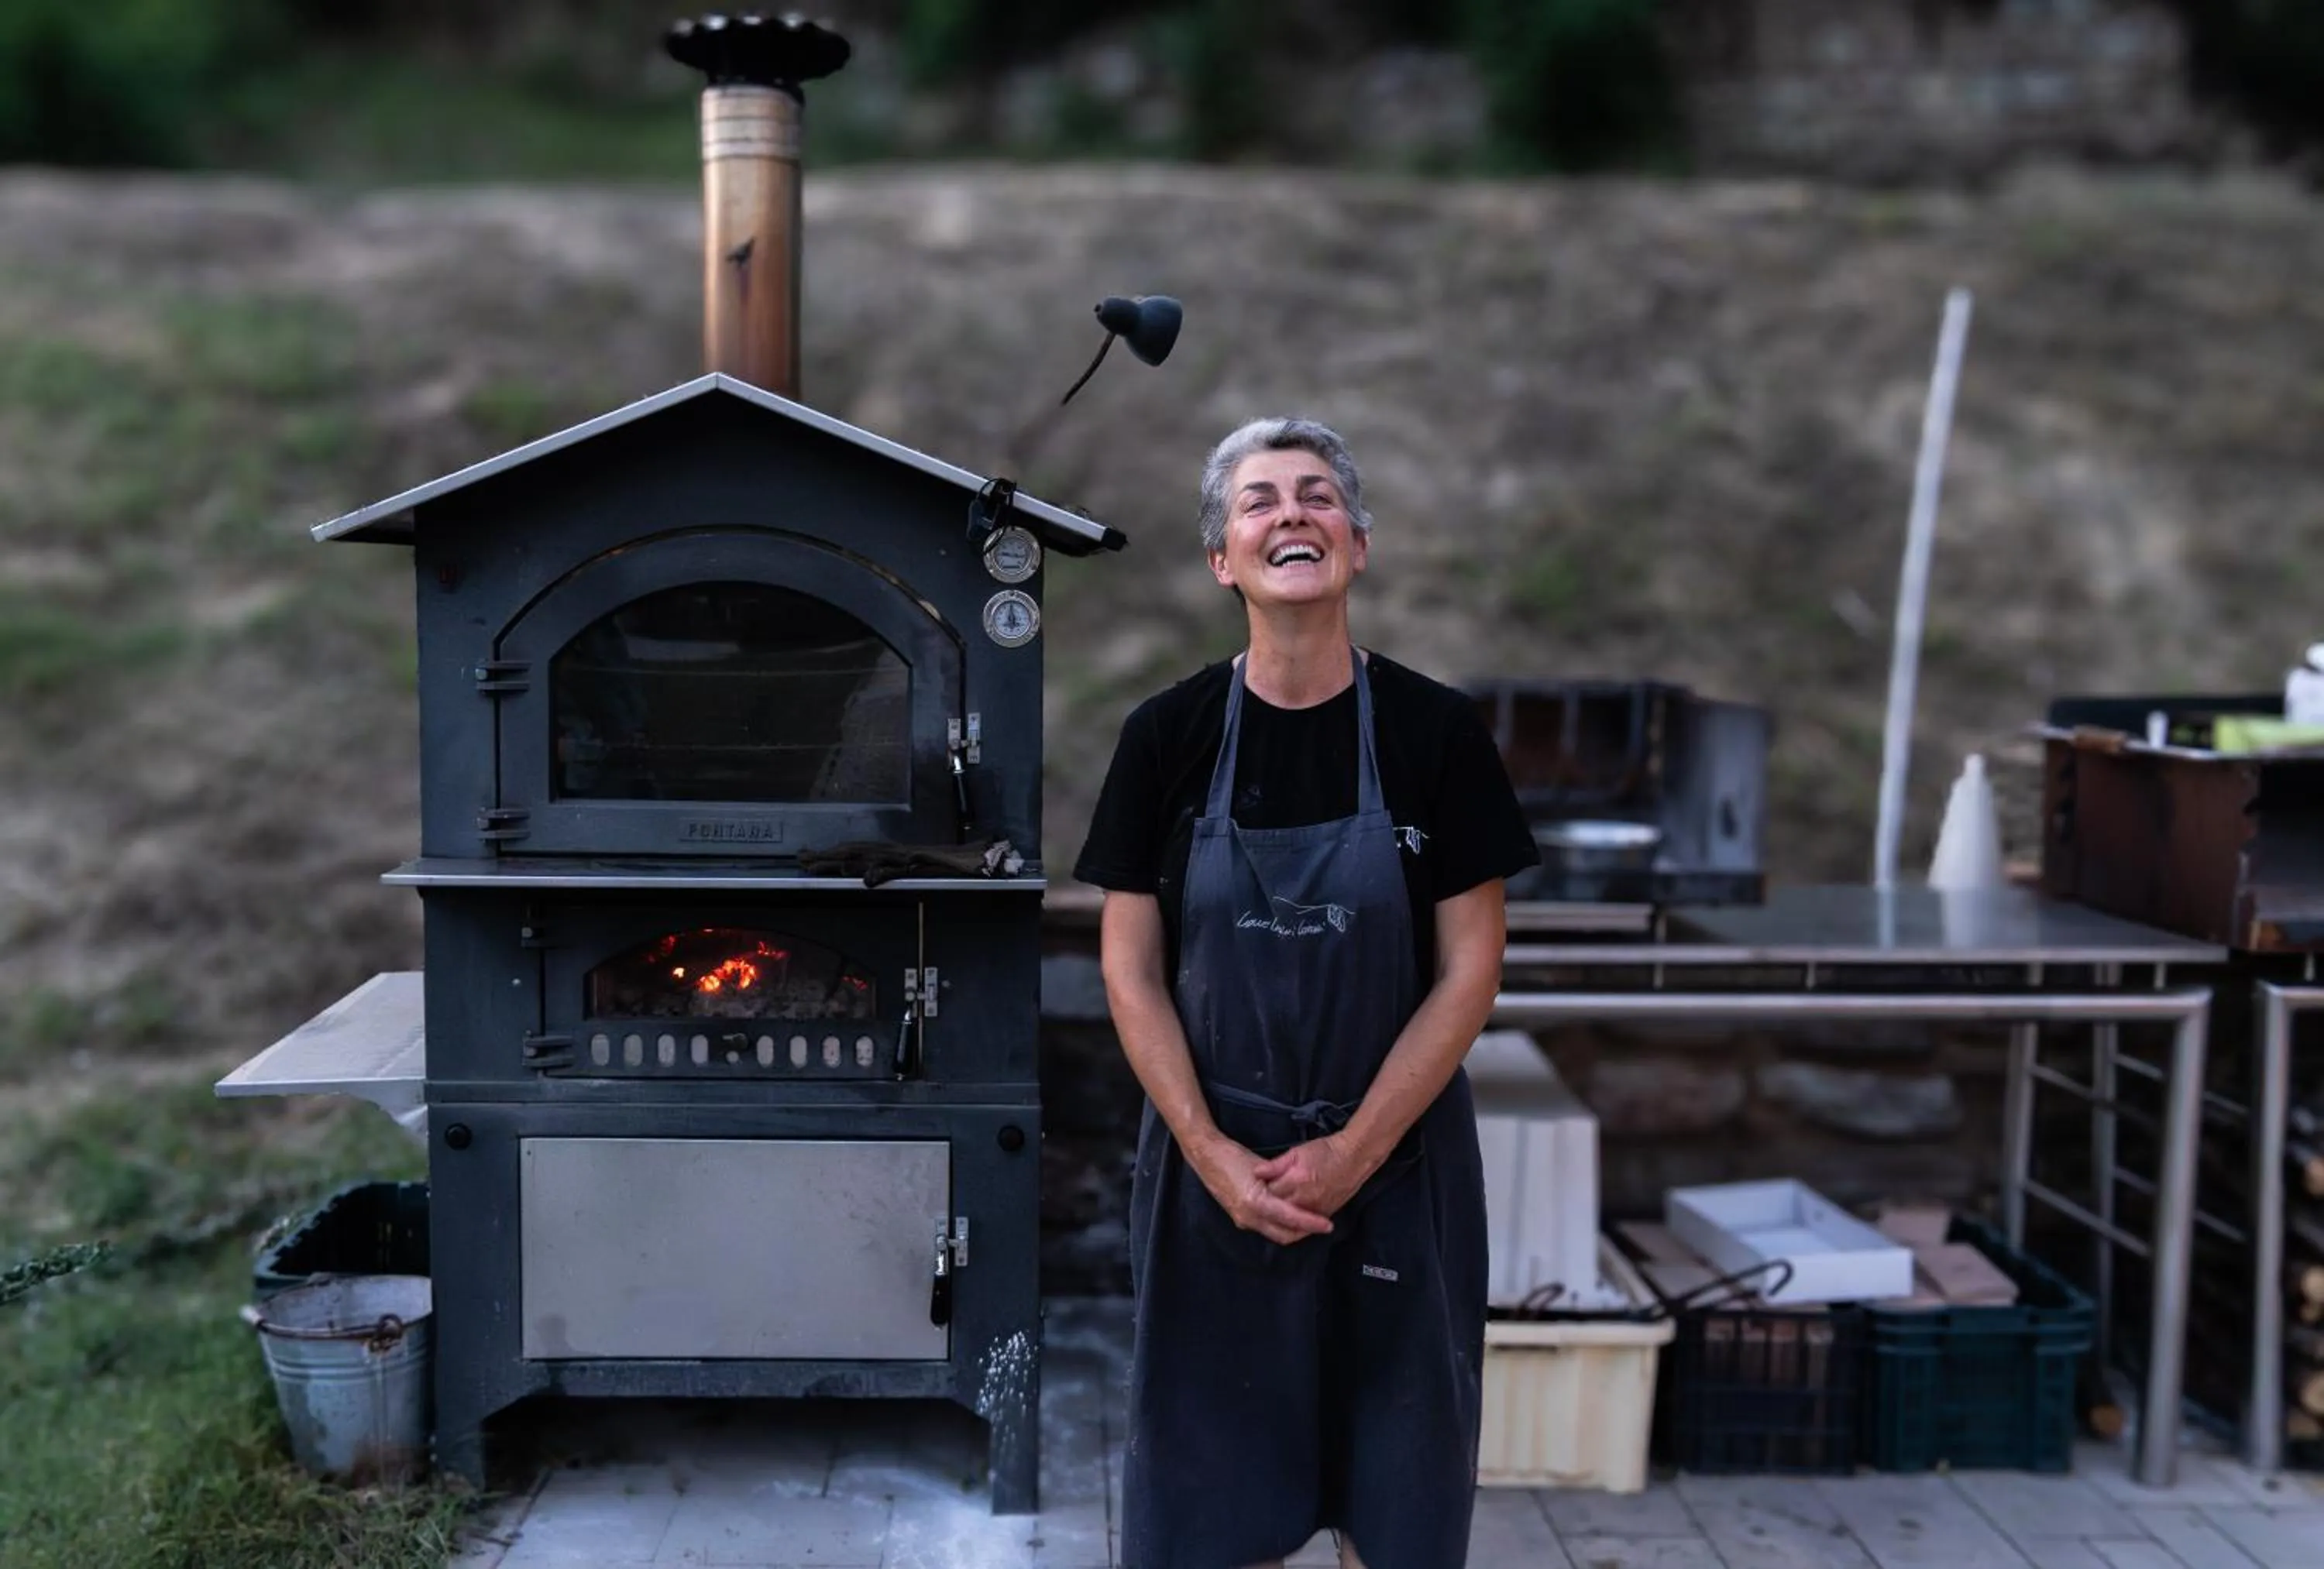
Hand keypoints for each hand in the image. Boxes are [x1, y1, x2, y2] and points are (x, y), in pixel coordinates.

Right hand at [1190, 1136, 1334, 1246]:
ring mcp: (1242, 1219)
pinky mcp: (1239, 1217)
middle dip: (1304, 1232)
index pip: (1291, 1219)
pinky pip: (1264, 1227)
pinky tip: (1289, 1214)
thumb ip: (1280, 1181)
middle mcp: (1248, 1217)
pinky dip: (1279, 1224)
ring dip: (1292, 1230)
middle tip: (1321, 1225)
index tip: (1328, 1225)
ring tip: (1309, 1220)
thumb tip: (1301, 1191)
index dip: (1311, 1223)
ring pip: (1274, 1233)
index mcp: (1256, 1202)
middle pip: (1284, 1235)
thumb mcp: (1260, 1166)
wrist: (1205, 1157)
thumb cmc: (1233, 1156)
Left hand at [1253, 1134, 1375, 1222]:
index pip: (1269, 1192)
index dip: (1263, 1189)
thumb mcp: (1297, 1152)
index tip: (1260, 1185)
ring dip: (1282, 1215)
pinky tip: (1289, 1218)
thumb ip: (1275, 1165)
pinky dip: (1296, 1223)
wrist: (1353, 1158)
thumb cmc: (1324, 1151)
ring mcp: (1315, 1209)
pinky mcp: (1324, 1215)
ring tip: (1276, 1208)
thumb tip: (1256, 1173)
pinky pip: (1305, 1226)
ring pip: (1291, 1220)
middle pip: (1278, 1209)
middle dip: (1271, 1204)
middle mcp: (1305, 1199)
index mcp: (1296, 1180)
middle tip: (1266, 1198)